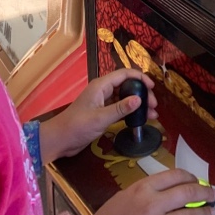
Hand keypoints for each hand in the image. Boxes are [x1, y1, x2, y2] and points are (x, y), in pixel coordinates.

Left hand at [39, 69, 157, 162]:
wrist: (60, 140)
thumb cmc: (77, 126)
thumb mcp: (100, 118)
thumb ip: (120, 109)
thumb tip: (140, 99)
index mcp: (101, 86)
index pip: (124, 74)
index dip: (139, 78)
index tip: (152, 87)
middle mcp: (103, 91)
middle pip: (126, 86)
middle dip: (142, 93)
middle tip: (153, 105)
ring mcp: (102, 102)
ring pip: (125, 98)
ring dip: (138, 104)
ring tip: (152, 114)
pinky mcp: (102, 113)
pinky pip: (120, 109)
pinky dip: (130, 113)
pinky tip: (139, 120)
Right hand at [53, 169, 214, 214]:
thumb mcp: (122, 198)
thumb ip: (145, 191)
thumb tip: (168, 189)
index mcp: (141, 188)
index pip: (175, 176)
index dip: (190, 176)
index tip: (196, 179)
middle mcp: (152, 205)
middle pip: (188, 194)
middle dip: (204, 193)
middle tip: (212, 194)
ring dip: (204, 214)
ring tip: (210, 212)